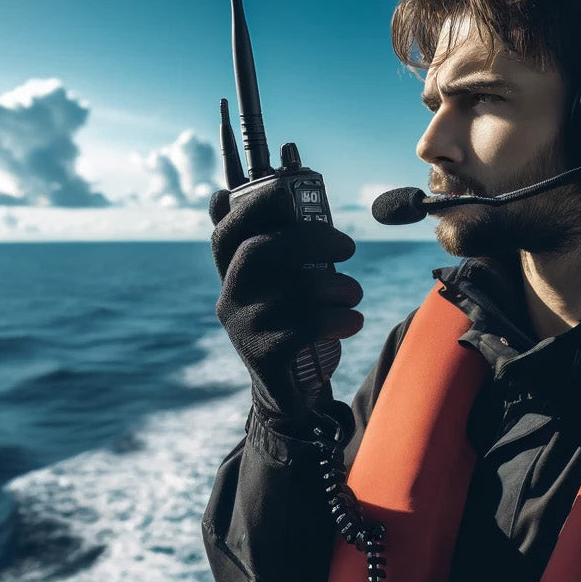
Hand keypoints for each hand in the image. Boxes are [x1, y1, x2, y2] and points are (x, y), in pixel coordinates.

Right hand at [210, 177, 362, 428]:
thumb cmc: (292, 325)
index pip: (226, 231)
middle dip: (312, 239)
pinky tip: (352, 321)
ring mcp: (244, 328)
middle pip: (261, 250)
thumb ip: (276, 245)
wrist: (288, 393)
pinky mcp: (265, 356)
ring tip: (354, 294)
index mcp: (232, 275)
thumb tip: (240, 192)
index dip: (254, 204)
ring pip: (296, 288)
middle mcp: (230, 298)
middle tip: (348, 248)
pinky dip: (341, 318)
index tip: (289, 188)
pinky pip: (308, 324)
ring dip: (340, 286)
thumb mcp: (282, 285)